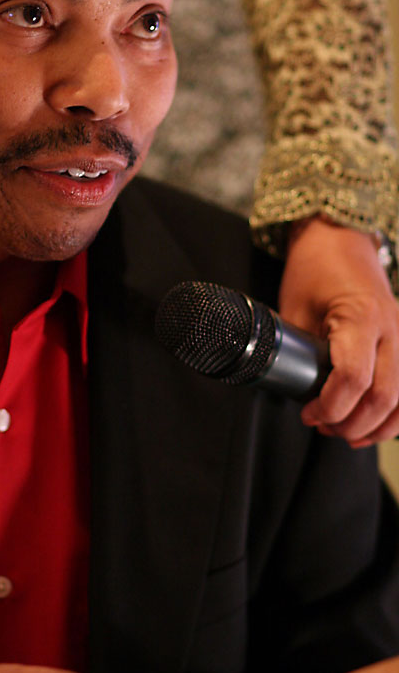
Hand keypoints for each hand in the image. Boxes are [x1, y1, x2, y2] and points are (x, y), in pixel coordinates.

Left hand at [279, 216, 398, 445]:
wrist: (340, 240)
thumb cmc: (315, 269)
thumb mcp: (294, 307)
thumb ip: (296, 348)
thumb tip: (285, 386)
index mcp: (361, 316)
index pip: (354, 378)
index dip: (330, 406)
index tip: (308, 414)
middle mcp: (392, 328)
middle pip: (384, 396)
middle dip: (352, 423)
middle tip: (323, 427)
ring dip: (377, 426)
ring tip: (345, 433)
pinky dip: (395, 414)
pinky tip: (373, 424)